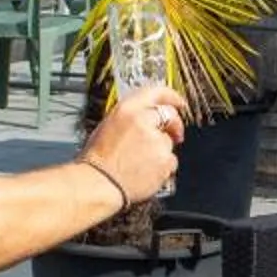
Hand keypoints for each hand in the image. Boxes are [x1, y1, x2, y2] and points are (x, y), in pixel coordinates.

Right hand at [84, 84, 185, 203]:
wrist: (98, 185)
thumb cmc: (97, 161)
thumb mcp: (109, 126)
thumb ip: (131, 118)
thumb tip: (148, 118)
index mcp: (126, 110)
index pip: (156, 92)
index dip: (171, 96)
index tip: (178, 102)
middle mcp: (143, 121)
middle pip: (170, 115)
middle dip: (175, 124)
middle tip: (174, 133)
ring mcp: (157, 141)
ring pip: (169, 141)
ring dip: (162, 150)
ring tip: (141, 163)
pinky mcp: (165, 160)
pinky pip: (171, 162)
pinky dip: (163, 168)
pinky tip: (146, 173)